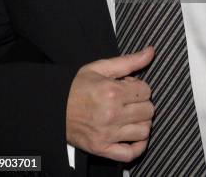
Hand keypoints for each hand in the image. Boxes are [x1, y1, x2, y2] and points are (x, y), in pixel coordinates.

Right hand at [66, 46, 154, 161]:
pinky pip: (130, 154)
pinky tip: (134, 136)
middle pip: (148, 111)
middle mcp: (112, 114)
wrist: (54, 106)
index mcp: (113, 92)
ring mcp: (107, 134)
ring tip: (131, 116)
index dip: (140, 87)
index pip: (146, 91)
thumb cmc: (77, 85)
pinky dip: (138, 147)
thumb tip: (151, 51)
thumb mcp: (101, 67)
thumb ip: (129, 60)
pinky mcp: (101, 149)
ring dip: (142, 122)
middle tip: (130, 101)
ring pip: (144, 131)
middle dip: (143, 103)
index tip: (129, 87)